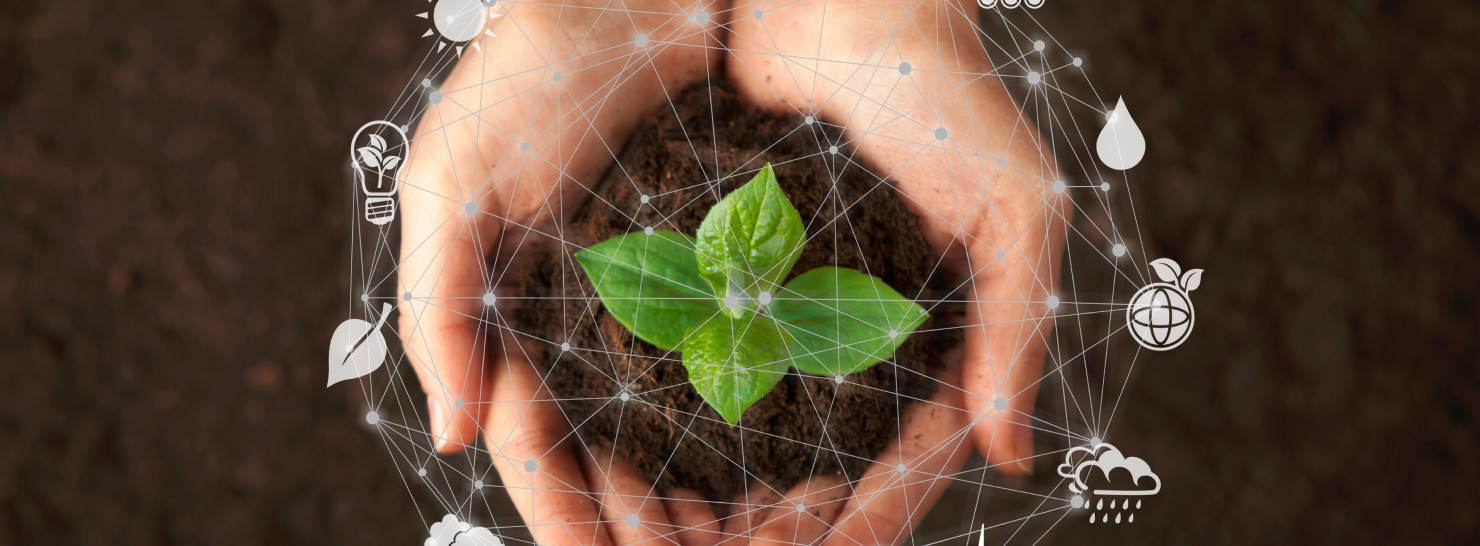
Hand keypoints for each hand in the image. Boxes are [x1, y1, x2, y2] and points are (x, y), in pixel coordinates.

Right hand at [396, 3, 723, 545]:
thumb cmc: (526, 75)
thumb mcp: (454, 184)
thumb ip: (441, 308)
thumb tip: (454, 439)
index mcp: (511, 320)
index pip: (536, 447)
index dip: (566, 520)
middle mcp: (585, 325)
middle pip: (614, 457)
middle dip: (647, 527)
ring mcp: (653, 300)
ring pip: (678, 425)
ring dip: (706, 492)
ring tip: (757, 541)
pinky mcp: (715, 264)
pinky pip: (735, 356)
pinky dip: (757, 412)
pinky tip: (796, 460)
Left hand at [726, 0, 1068, 543]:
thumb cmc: (945, 93)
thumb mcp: (1011, 210)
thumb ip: (1015, 330)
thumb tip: (1010, 457)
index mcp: (935, 331)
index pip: (910, 452)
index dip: (876, 515)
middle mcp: (858, 330)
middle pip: (825, 457)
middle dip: (789, 521)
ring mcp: (790, 303)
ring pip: (758, 422)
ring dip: (726, 485)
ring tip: (683, 537)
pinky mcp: (727, 264)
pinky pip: (703, 349)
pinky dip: (680, 406)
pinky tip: (644, 451)